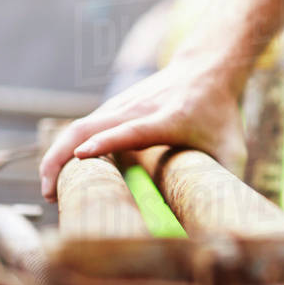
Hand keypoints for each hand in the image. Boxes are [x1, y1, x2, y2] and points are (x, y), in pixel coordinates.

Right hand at [39, 56, 246, 200]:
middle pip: (91, 126)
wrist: (206, 68)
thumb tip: (228, 216)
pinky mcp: (113, 108)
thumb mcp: (233, 145)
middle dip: (64, 156)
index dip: (108, 142)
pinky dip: (65, 148)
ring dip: (57, 155)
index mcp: (167, 119)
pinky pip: (82, 127)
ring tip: (50, 191)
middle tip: (50, 193)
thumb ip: (229, 178)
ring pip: (78, 126)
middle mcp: (138, 109)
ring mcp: (122, 105)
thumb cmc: (221, 112)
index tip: (83, 156)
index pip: (133, 129)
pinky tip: (60, 175)